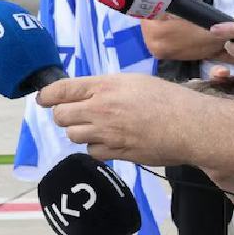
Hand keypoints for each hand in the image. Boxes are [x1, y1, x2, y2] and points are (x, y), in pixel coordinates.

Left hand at [36, 74, 205, 165]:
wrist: (190, 126)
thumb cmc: (166, 99)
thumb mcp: (132, 81)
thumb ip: (103, 87)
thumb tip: (81, 94)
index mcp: (104, 86)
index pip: (60, 91)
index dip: (46, 95)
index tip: (43, 99)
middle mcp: (101, 109)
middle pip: (60, 116)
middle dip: (64, 115)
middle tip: (75, 114)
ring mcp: (107, 133)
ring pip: (73, 135)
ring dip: (80, 132)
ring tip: (97, 127)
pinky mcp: (117, 153)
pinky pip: (92, 152)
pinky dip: (96, 148)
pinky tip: (110, 141)